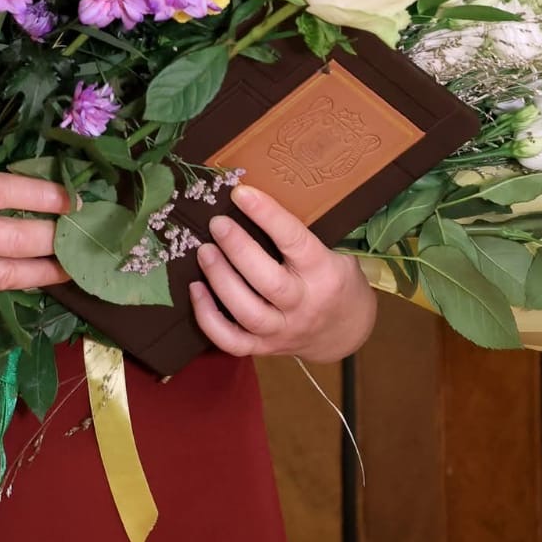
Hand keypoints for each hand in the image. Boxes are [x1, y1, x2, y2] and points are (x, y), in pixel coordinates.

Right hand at [0, 111, 72, 312]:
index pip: (9, 191)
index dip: (49, 196)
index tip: (75, 199)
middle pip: (19, 239)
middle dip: (56, 239)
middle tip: (82, 236)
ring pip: (8, 277)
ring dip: (43, 275)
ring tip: (69, 269)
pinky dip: (2, 296)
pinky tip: (17, 290)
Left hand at [188, 184, 376, 360]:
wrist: (346, 331)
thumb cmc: (335, 279)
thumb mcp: (335, 251)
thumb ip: (302, 234)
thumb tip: (255, 200)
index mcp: (324, 272)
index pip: (294, 240)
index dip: (267, 215)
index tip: (240, 193)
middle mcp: (304, 304)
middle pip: (268, 281)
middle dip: (237, 250)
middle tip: (216, 224)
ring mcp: (284, 330)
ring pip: (247, 313)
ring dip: (220, 280)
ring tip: (204, 251)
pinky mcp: (265, 348)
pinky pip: (232, 341)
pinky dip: (208, 318)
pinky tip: (195, 290)